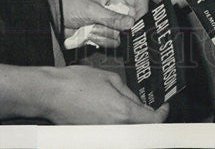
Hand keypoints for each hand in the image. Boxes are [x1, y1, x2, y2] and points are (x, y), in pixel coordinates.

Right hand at [40, 65, 168, 123]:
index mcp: (122, 112)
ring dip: (132, 121)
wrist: (51, 94)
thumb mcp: (110, 78)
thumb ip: (129, 93)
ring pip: (126, 131)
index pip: (152, 120)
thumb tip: (138, 103)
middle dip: (147, 118)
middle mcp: (114, 128)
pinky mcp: (92, 136)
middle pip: (140, 128)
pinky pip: (112, 131)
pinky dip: (117, 124)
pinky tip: (112, 112)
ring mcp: (102, 134)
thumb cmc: (76, 83)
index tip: (164, 107)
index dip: (162, 114)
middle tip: (149, 107)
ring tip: (127, 107)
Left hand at [62, 0, 148, 48]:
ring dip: (106, 33)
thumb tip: (132, 23)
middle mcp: (117, 6)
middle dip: (119, 27)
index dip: (141, 11)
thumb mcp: (91, 10)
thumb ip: (112, 17)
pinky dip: (101, 40)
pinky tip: (89, 34)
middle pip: (133, 19)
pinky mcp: (106, 33)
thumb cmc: (69, 6)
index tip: (137, 24)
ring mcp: (112, 21)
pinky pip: (113, 42)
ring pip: (123, 33)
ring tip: (91, 28)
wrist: (53, 21)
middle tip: (105, 26)